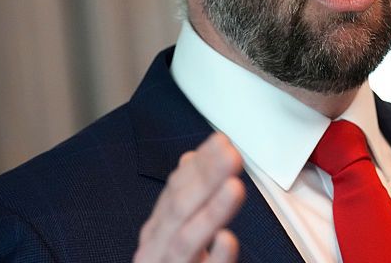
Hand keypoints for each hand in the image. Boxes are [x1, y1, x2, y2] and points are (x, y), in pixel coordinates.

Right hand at [133, 132, 245, 262]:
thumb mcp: (171, 235)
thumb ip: (182, 201)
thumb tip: (191, 158)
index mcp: (157, 232)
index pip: (175, 192)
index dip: (197, 166)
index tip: (221, 141)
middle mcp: (156, 249)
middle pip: (180, 209)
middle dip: (205, 179)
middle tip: (231, 153)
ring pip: (186, 241)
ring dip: (210, 212)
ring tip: (234, 187)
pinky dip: (214, 259)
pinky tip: (228, 241)